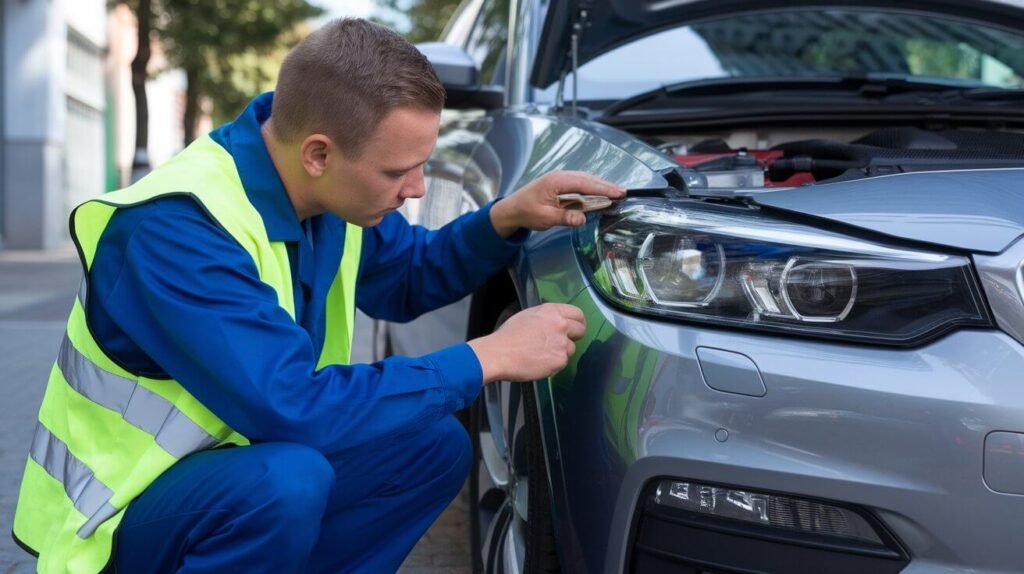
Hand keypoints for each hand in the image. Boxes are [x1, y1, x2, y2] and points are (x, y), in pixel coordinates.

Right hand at [467, 303, 585, 382]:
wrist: (499, 354)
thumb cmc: (508, 335)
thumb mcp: (528, 315)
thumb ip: (546, 317)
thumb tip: (555, 322)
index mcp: (552, 311)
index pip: (577, 314)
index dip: (577, 322)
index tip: (574, 328)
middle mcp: (560, 325)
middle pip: (581, 330)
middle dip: (574, 336)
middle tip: (561, 342)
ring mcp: (562, 343)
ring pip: (571, 348)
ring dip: (561, 351)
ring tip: (543, 353)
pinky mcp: (560, 360)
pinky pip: (562, 362)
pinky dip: (554, 364)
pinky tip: (539, 362)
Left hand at [489, 171, 625, 236]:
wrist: (511, 209)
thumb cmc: (526, 212)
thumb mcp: (545, 218)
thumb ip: (565, 217)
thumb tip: (582, 219)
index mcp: (557, 182)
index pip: (585, 183)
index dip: (603, 188)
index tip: (618, 193)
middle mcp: (560, 177)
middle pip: (588, 179)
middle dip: (606, 186)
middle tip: (623, 193)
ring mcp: (561, 179)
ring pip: (586, 181)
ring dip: (600, 187)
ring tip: (616, 193)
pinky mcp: (561, 185)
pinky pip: (580, 185)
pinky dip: (592, 189)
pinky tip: (600, 194)